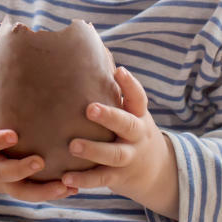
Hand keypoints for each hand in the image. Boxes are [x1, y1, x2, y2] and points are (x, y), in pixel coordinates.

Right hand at [0, 57, 76, 201]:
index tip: (13, 136)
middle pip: (1, 171)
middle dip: (19, 169)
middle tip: (40, 162)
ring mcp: (1, 179)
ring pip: (19, 190)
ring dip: (42, 191)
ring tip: (66, 185)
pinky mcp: (13, 188)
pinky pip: (31, 195)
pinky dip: (50, 194)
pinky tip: (72, 189)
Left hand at [61, 66, 178, 218]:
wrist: (156, 172)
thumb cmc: (131, 129)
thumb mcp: (131, 110)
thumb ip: (113, 86)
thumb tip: (94, 42)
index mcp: (138, 115)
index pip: (138, 97)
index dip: (130, 85)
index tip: (119, 71)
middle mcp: (136, 135)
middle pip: (127, 125)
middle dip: (110, 116)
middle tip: (89, 109)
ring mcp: (129, 158)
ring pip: (113, 155)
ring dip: (93, 150)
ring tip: (72, 146)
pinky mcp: (118, 178)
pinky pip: (101, 179)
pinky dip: (84, 180)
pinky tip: (65, 178)